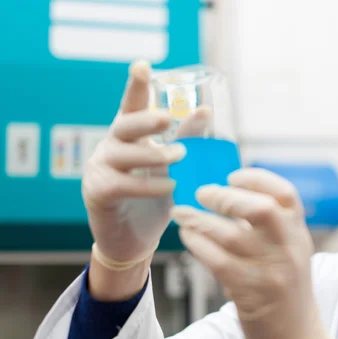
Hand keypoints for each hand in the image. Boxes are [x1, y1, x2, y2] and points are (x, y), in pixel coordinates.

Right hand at [83, 60, 209, 298]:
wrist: (136, 239)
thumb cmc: (156, 199)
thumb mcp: (173, 168)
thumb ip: (186, 139)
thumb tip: (205, 111)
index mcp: (130, 137)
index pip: (131, 106)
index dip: (136, 86)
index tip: (142, 65)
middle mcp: (111, 147)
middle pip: (124, 125)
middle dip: (145, 120)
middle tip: (167, 118)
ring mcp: (100, 169)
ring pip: (122, 153)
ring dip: (152, 153)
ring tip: (179, 157)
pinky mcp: (97, 193)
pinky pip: (121, 183)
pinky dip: (147, 185)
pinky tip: (169, 188)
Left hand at [171, 168, 334, 338]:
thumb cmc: (289, 296)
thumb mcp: (291, 255)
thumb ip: (272, 229)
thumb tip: (234, 198)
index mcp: (300, 236)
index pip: (286, 194)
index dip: (257, 178)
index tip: (232, 175)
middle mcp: (289, 250)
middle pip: (261, 208)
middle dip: (226, 196)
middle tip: (203, 192)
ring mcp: (271, 273)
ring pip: (231, 235)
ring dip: (200, 220)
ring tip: (182, 213)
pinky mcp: (251, 295)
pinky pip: (217, 261)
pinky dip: (198, 245)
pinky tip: (188, 238)